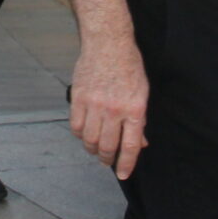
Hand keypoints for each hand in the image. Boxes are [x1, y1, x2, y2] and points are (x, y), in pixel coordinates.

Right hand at [69, 35, 148, 177]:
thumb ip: (140, 120)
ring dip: (92, 149)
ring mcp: (95, 104)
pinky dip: (80, 135)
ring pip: (89, 140)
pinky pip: (76, 126)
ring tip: (95, 148)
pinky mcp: (79, 98)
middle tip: (107, 160)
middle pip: (107, 146)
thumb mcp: (142, 93)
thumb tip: (140, 143)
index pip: (130, 146)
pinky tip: (85, 132)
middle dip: (107, 158)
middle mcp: (114, 109)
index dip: (126, 164)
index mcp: (134, 109)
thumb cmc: (128, 66)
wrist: (108, 43)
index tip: (123, 175)